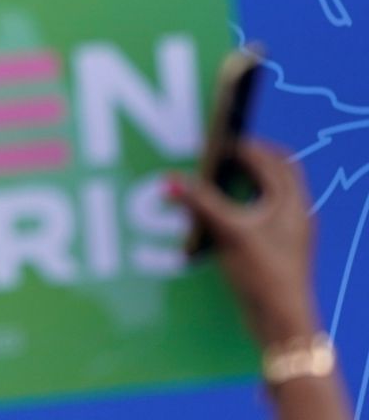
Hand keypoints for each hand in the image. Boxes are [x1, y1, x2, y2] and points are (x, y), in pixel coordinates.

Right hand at [170, 140, 317, 345]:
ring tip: (213, 180)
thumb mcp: (230, 232)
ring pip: (265, 195)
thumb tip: (171, 180)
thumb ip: (200, 203)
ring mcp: (286, 232)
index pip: (274, 160)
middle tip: (217, 155)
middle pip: (274, 173)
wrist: (281, 321)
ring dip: (241, 184)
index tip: (217, 142)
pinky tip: (216, 216)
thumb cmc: (264, 274)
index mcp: (292, 202)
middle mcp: (294, 214)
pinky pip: (257, 216)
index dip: (246, 147)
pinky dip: (238, 207)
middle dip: (246, 161)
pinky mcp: (273, 250)